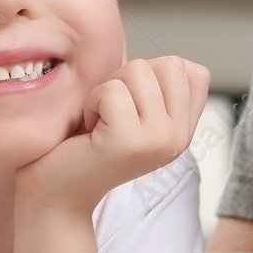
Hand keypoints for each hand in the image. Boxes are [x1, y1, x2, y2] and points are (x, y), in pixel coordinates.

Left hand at [16, 56, 210, 215]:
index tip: (132, 104)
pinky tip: (90, 129)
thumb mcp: (136, 112)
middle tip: (112, 111)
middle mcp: (179, 137)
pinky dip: (92, 102)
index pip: (195, 72)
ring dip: (108, 89)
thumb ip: (159, 88)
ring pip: (139, 70)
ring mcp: (158, 140)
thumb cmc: (87, 145)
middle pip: (168, 65)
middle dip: (129, 77)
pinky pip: (112, 90)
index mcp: (184, 129)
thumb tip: (170, 59)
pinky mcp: (128, 141)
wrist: (57, 194)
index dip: (155, 74)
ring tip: (100, 121)